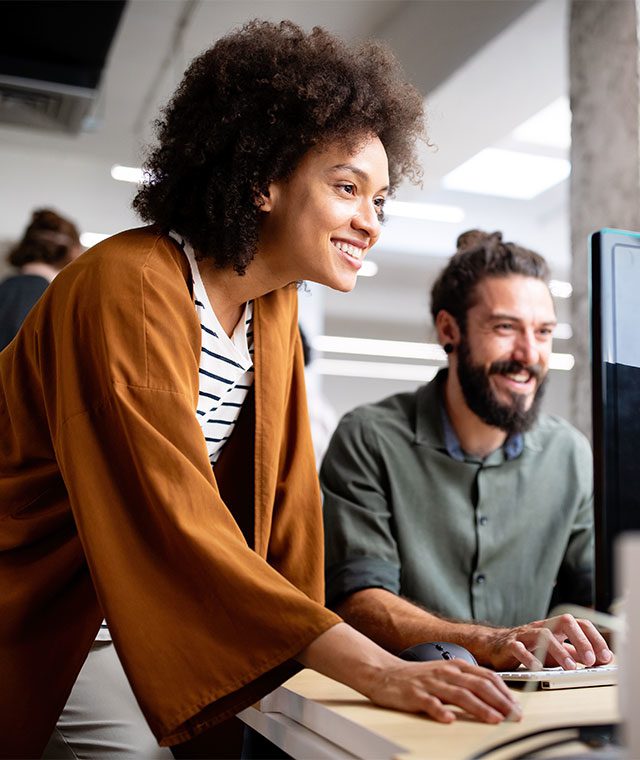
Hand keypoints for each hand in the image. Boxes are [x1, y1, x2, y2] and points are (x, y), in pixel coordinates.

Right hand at [296, 622, 520, 724]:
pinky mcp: (415, 694)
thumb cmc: (418, 677)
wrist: (385, 672)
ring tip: (493, 719)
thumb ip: (467, 683)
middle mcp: (446, 672)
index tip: (517, 706)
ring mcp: (431, 683)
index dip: (504, 692)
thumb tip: (495, 698)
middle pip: (478, 685)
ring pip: (459, 694)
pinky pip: (430, 703)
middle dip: (499, 701)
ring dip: (479, 707)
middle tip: (513, 716)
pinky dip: (441, 711)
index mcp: (455, 666)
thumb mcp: (446, 674)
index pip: (486, 677)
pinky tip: (449, 720)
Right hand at [484, 614, 612, 669]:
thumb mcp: (555, 651)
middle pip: (564, 622)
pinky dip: (529, 658)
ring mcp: (525, 635)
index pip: (579, 624)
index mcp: (555, 628)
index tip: (605, 657)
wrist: (494, 646)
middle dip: (580, 640)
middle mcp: (541, 627)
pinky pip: (519, 648)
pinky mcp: (509, 645)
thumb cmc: (528, 648)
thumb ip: (575, 655)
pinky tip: (538, 668)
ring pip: (543, 634)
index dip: (594, 638)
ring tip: (570, 668)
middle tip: (590, 660)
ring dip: (559, 651)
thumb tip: (601, 661)